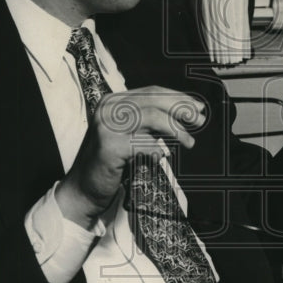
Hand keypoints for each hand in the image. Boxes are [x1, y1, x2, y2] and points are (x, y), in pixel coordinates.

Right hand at [56, 86, 205, 227]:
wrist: (83, 190)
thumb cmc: (111, 163)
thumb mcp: (131, 134)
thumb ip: (152, 122)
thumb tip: (188, 113)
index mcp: (113, 101)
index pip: (152, 92)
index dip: (178, 98)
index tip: (198, 108)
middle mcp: (108, 108)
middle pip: (154, 101)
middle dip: (182, 109)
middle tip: (200, 120)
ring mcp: (106, 126)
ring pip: (152, 117)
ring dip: (175, 129)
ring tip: (189, 141)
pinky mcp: (108, 146)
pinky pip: (143, 144)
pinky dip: (156, 150)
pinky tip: (160, 157)